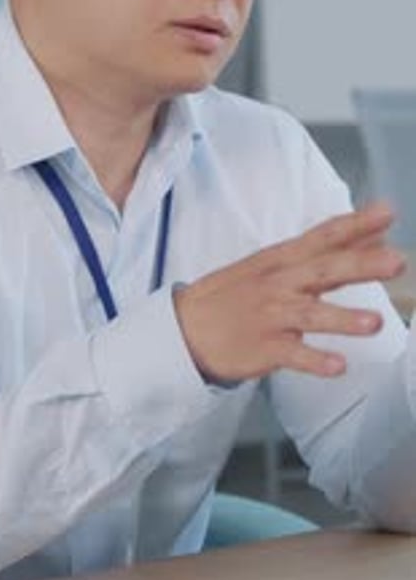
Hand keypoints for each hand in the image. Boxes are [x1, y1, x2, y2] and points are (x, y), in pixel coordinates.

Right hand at [174, 202, 405, 382]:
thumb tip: (371, 237)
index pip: (322, 237)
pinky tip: (337, 366)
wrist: (185, 329)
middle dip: (360, 265)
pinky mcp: (264, 349)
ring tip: (374, 324)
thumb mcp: (273, 265)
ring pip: (310, 315)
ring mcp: (271, 317)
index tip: (387, 213)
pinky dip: (315, 361)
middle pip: (323, 271)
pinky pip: (293, 356)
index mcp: (281, 260)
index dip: (355, 224)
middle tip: (396, 261)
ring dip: (342, 318)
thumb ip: (323, 253)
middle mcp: (279, 284)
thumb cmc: (233, 295)